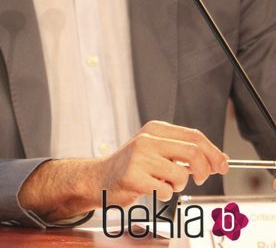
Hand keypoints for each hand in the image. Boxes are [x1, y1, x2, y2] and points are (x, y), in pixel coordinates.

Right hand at [19, 121, 227, 221]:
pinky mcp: (133, 176)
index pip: (195, 136)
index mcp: (155, 129)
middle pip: (193, 152)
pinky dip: (164, 193)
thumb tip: (220, 160)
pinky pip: (166, 190)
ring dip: (178, 184)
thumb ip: (185, 152)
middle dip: (204, 170)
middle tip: (200, 179)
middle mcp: (146, 139)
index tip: (222, 166)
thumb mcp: (158, 150)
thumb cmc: (133, 166)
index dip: (214, 153)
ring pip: (181, 174)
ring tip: (163, 182)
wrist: (99, 178)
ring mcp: (138, 157)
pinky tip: (150, 187)